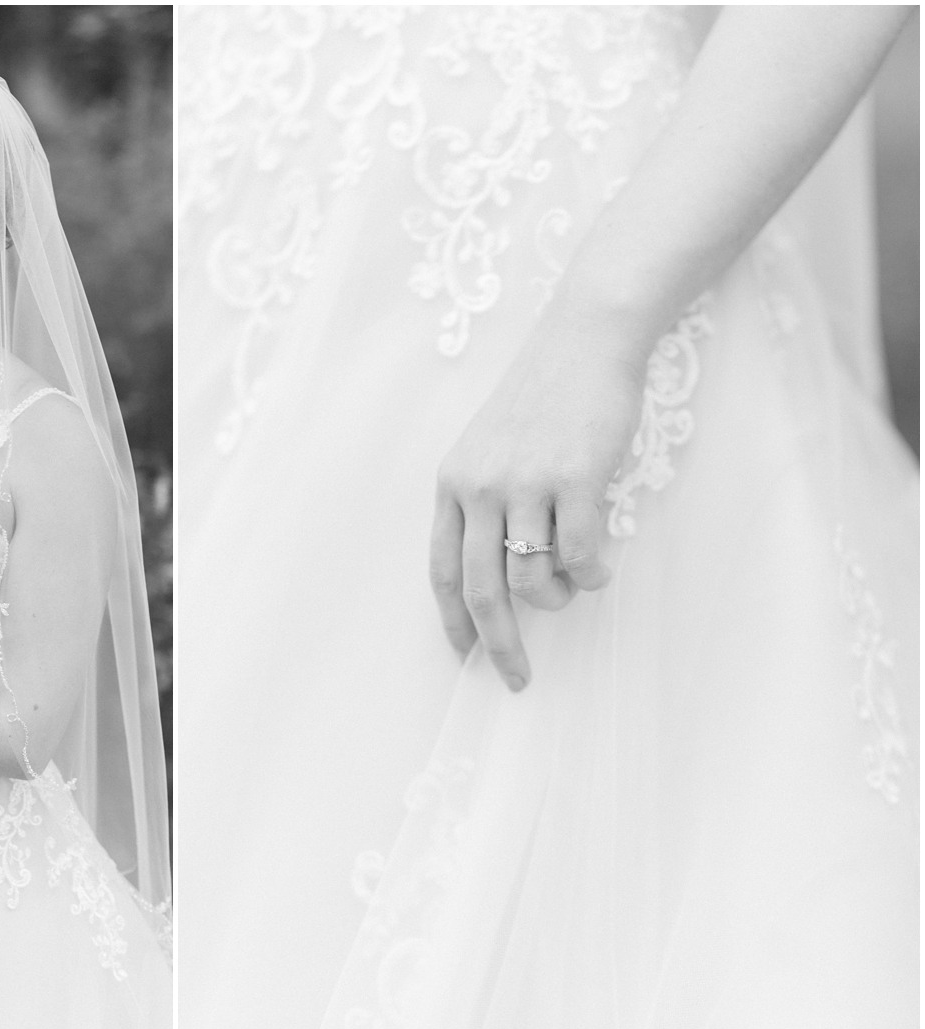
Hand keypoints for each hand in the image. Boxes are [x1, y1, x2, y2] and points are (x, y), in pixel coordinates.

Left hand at [429, 311, 647, 690]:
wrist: (584, 340)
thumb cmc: (542, 397)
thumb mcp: (489, 447)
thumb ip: (485, 503)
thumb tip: (501, 576)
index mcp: (452, 483)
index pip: (441, 569)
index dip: (452, 621)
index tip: (464, 657)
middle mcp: (480, 487)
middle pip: (480, 590)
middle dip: (498, 644)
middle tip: (517, 676)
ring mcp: (525, 483)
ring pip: (533, 579)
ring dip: (558, 598)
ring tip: (574, 584)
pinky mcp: (575, 478)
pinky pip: (580, 555)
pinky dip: (592, 574)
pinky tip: (599, 566)